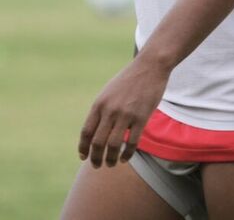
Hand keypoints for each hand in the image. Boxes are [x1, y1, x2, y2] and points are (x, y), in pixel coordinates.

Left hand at [79, 53, 169, 168]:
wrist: (149, 67)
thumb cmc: (128, 80)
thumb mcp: (108, 92)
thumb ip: (101, 110)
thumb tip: (95, 131)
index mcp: (99, 104)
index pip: (86, 132)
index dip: (83, 147)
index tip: (83, 157)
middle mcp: (110, 110)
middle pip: (97, 142)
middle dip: (95, 158)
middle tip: (96, 165)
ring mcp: (125, 114)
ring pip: (113, 145)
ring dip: (110, 159)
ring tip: (110, 164)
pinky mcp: (141, 118)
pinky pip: (131, 142)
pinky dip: (126, 154)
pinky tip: (124, 158)